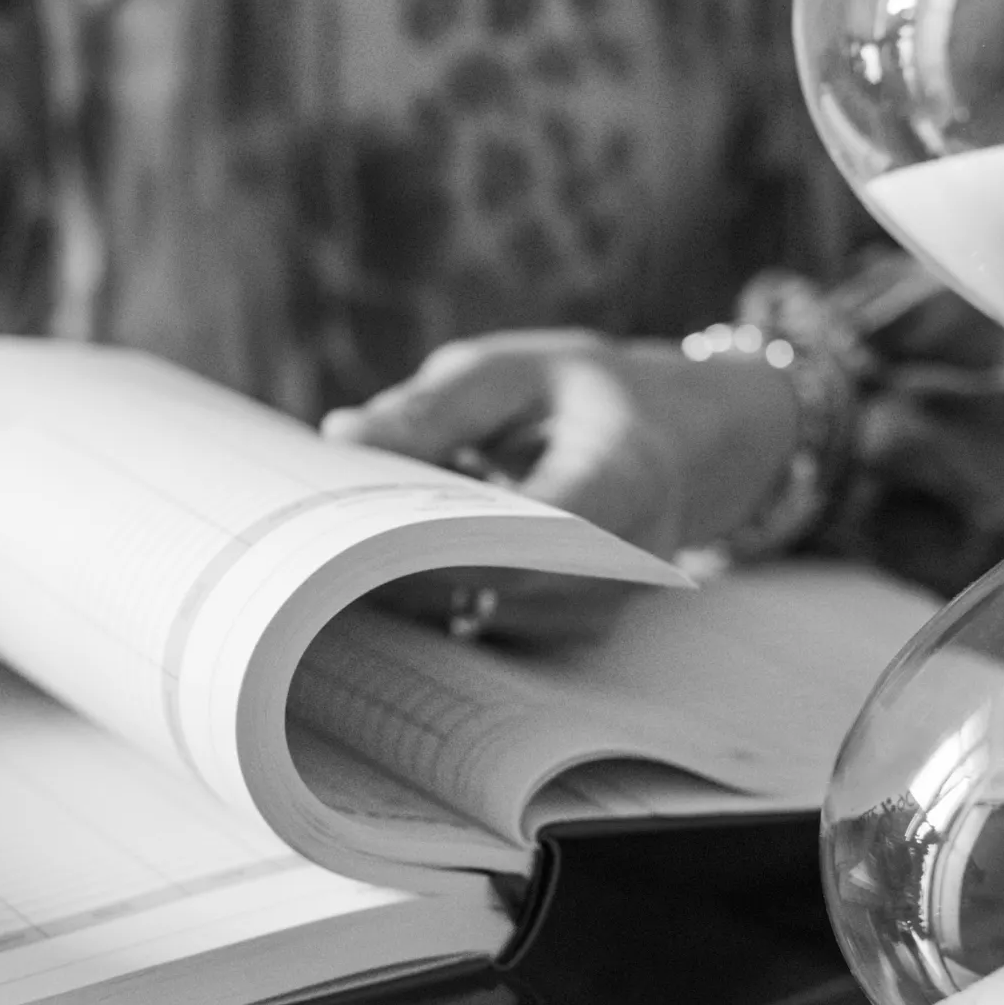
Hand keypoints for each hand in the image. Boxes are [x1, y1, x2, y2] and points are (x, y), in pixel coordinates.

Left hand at [322, 329, 796, 640]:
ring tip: (357, 540)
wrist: (678, 443)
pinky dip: (437, 600)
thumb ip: (433, 407)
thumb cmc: (582, 396)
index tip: (367, 519)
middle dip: (408, 562)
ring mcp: (603, 607)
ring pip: (488, 619)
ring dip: (414, 587)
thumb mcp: (513, 371)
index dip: (450, 534)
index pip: (539, 527)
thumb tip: (343, 438)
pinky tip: (396, 562)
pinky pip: (492, 631)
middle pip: (503, 585)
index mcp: (627, 475)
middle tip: (325, 535)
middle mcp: (628, 559)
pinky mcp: (573, 633)